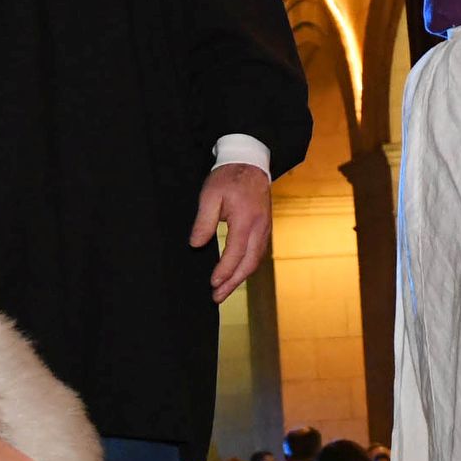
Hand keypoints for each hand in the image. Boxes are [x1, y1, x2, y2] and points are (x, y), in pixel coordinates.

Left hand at [193, 162, 273, 299]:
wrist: (251, 163)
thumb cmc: (229, 177)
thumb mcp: (210, 194)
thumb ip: (203, 221)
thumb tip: (196, 245)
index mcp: (246, 220)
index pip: (235, 252)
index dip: (224, 271)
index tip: (212, 283)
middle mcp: (260, 228)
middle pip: (249, 263)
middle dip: (233, 283)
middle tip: (217, 297)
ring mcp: (265, 229)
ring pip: (255, 261)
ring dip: (240, 278)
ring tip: (224, 291)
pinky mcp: (265, 229)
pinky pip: (258, 254)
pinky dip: (246, 268)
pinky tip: (235, 274)